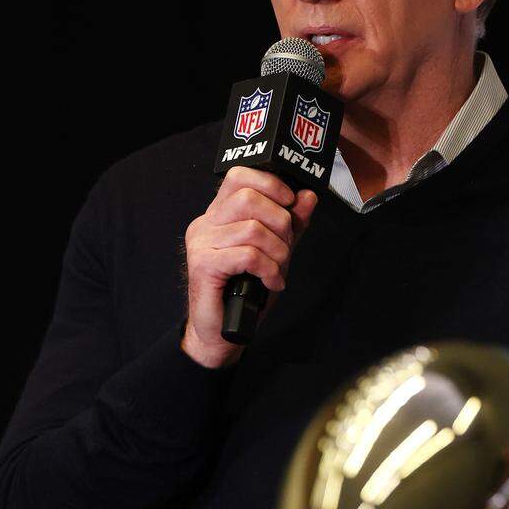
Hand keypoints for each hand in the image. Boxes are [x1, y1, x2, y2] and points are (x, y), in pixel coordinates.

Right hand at [181, 168, 316, 368]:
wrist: (222, 333)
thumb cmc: (244, 294)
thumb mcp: (275, 252)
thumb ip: (291, 224)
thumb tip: (307, 196)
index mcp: (219, 214)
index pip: (240, 176)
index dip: (271, 184)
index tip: (289, 204)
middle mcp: (206, 223)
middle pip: (248, 197)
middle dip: (280, 222)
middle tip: (285, 246)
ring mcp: (201, 243)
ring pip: (251, 228)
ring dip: (277, 251)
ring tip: (278, 268)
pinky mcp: (203, 264)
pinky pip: (247, 255)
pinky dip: (269, 269)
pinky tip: (272, 281)